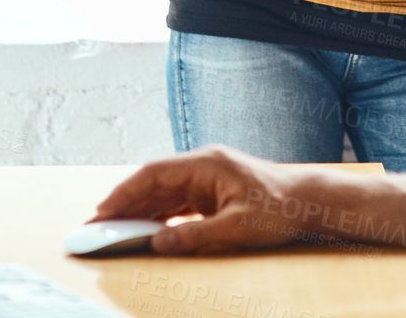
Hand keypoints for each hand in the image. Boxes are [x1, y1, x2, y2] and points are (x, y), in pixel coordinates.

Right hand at [92, 145, 313, 254]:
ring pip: (164, 191)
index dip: (124, 191)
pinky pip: (178, 201)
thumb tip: (157, 242)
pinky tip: (145, 228)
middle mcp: (203, 165)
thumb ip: (194, 235)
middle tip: (96, 223)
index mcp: (206, 164)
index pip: (154, 173)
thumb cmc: (279, 209)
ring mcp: (208, 177)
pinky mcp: (213, 191)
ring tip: (113, 228)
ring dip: (139, 209)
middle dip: (125, 201)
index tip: (102, 209)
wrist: (309, 201)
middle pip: (154, 181)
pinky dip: (159, 214)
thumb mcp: (237, 228)